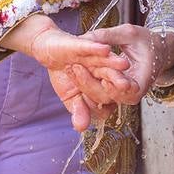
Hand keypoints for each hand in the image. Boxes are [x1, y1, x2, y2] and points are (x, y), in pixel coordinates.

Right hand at [0, 16, 129, 130]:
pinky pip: (93, 46)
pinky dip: (97, 48)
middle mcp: (100, 69)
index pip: (109, 93)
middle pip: (112, 77)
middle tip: (125, 85)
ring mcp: (93, 56)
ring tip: (123, 63)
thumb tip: (80, 128)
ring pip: (107, 60)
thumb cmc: (64, 75)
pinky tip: (105, 48)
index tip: (108, 105)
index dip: (113, 97)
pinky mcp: (85, 44)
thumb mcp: (70, 97)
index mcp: (100, 82)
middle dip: (118, 81)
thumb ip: (78, 110)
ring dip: (114, 62)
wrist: (49, 50)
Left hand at [77, 24, 173, 105]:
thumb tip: (86, 37)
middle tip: (76, 68)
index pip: (129, 91)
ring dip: (83, 84)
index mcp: (142, 80)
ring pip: (99, 97)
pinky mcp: (110, 91)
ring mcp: (119, 94)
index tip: (104, 80)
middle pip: (109, 96)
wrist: (152, 49)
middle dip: (90, 84)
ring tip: (71, 68)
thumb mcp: (129, 33)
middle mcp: (130, 92)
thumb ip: (108, 36)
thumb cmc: (144, 41)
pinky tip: (72, 72)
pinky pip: (96, 93)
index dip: (116, 88)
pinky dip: (84, 83)